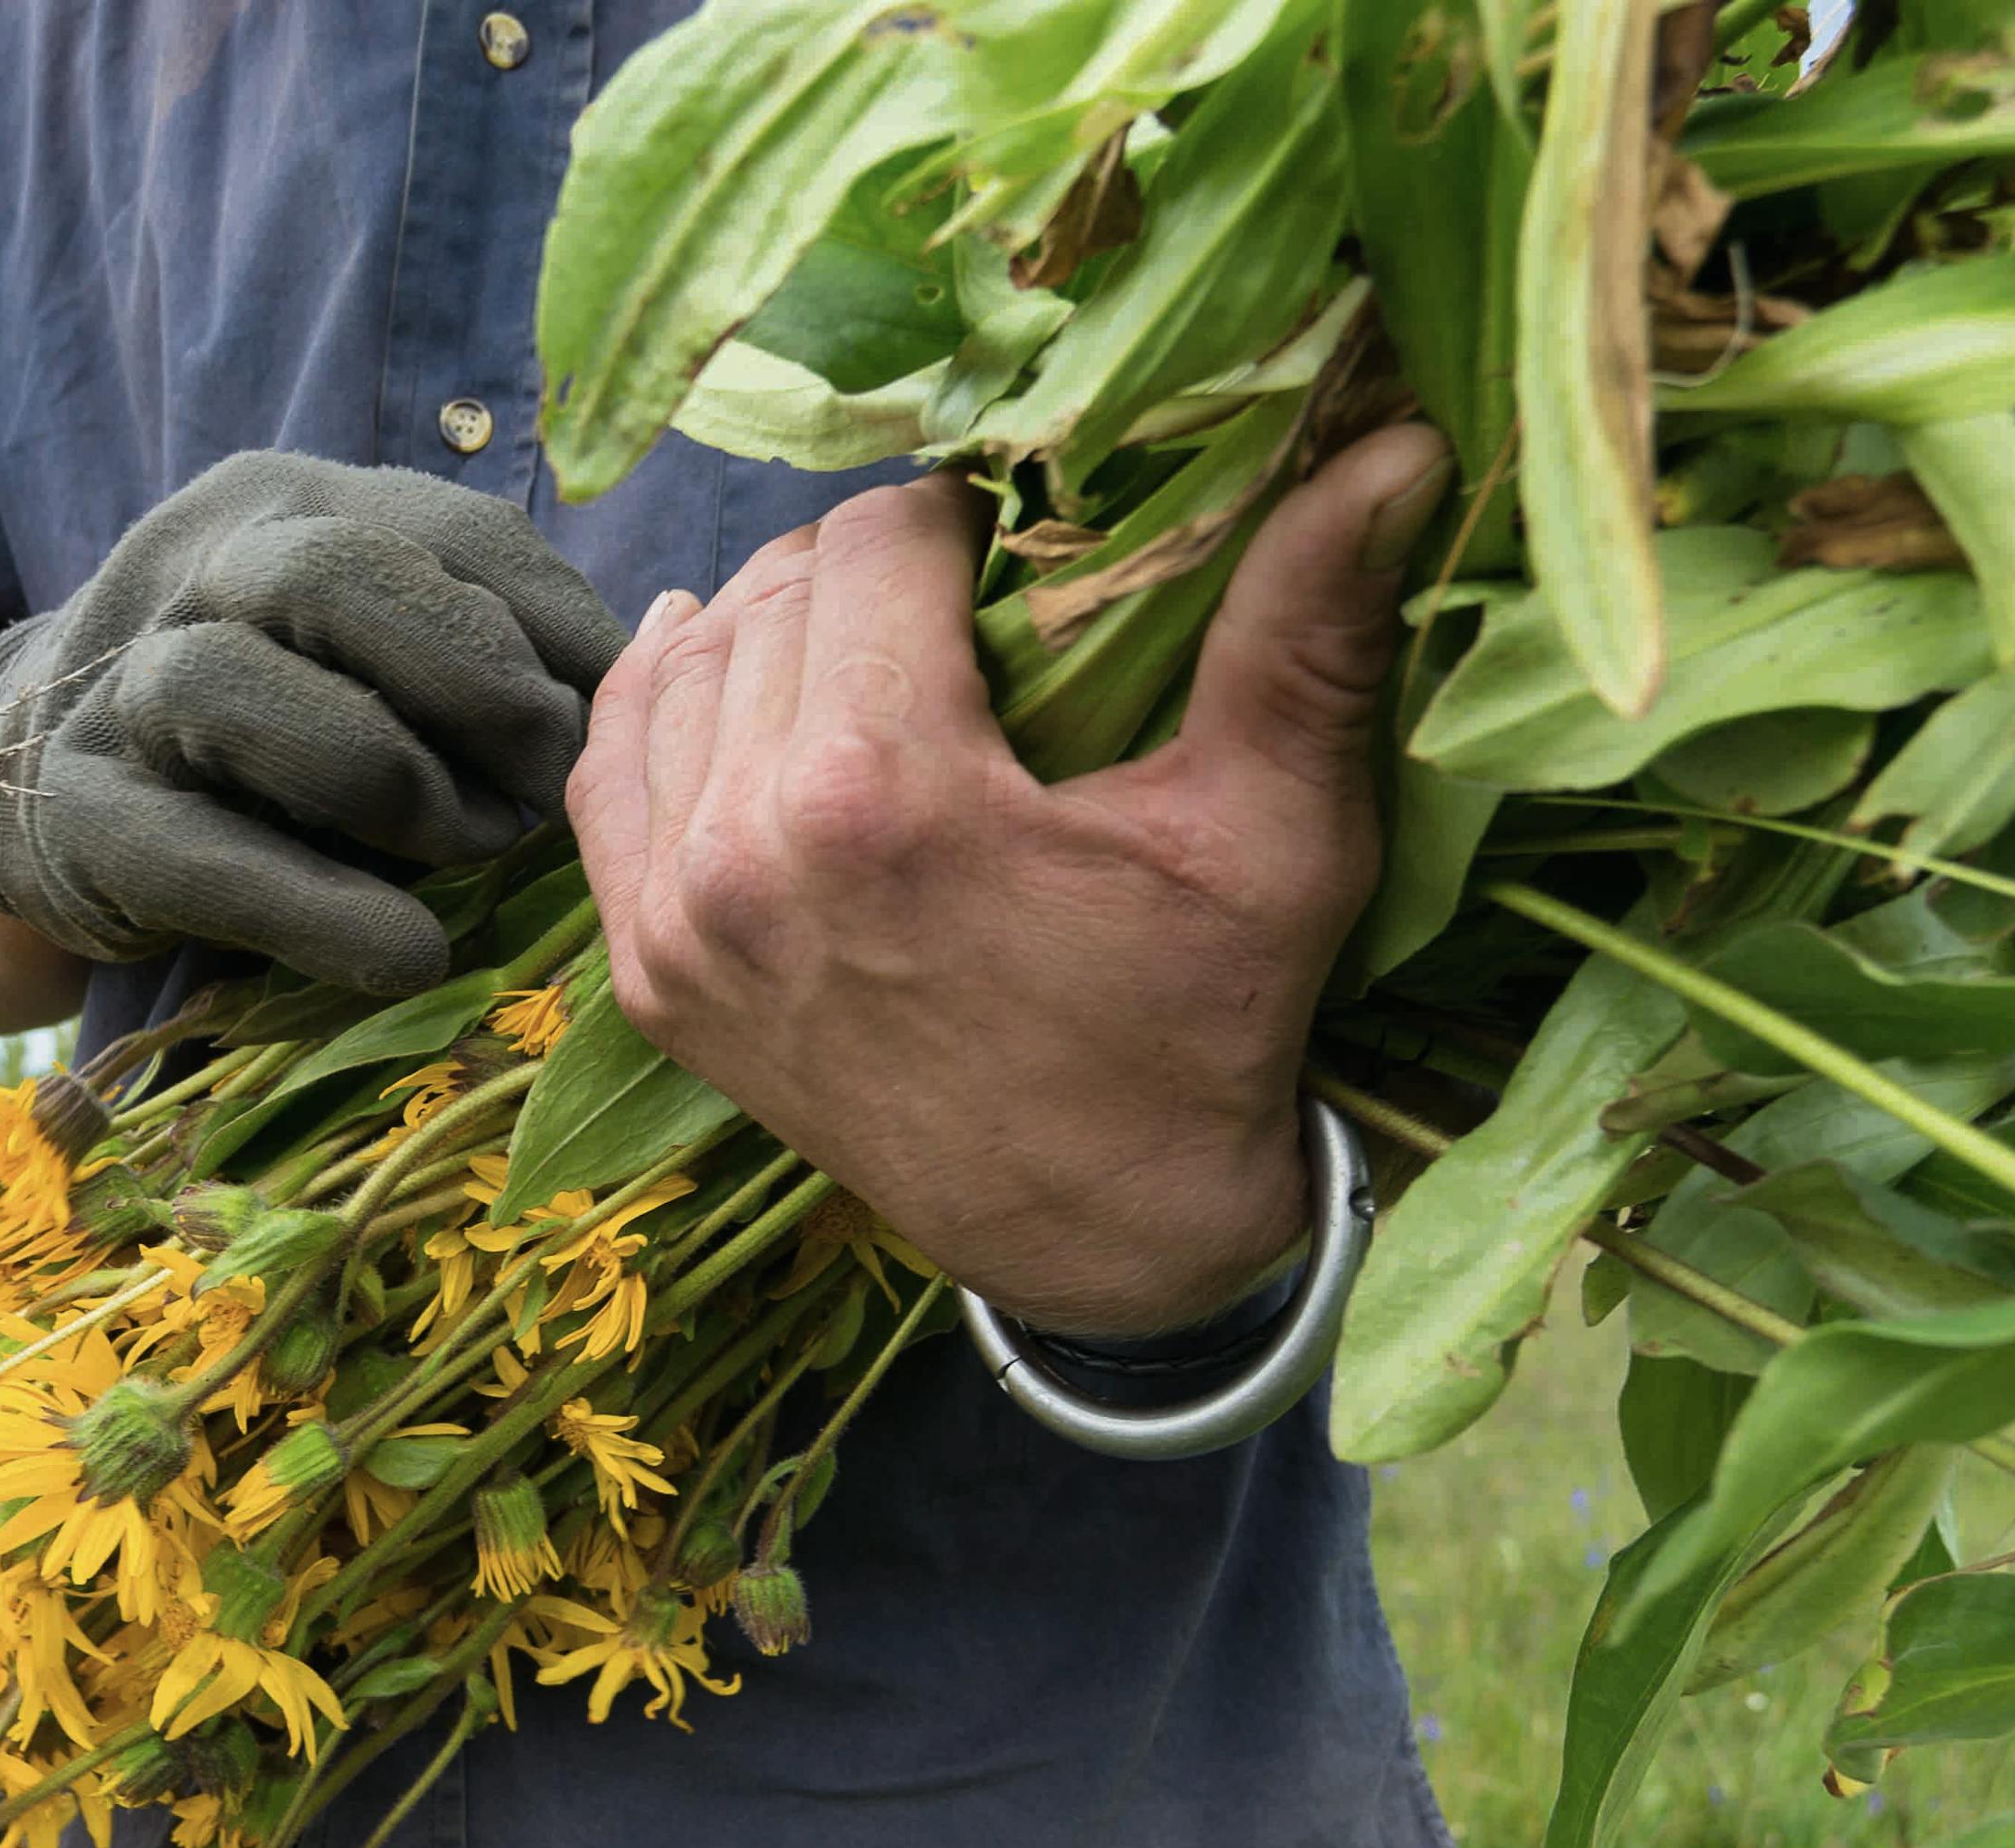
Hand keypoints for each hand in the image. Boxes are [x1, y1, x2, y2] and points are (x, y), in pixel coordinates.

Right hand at [0, 450, 626, 994]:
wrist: (36, 788)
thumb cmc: (265, 731)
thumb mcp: (374, 657)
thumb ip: (485, 646)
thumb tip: (653, 679)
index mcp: (294, 505)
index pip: (455, 530)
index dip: (559, 626)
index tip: (625, 719)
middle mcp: (198, 569)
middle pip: (340, 573)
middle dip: (475, 681)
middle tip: (548, 781)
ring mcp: (120, 686)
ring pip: (243, 688)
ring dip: (390, 781)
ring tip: (472, 855)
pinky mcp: (77, 815)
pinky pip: (193, 851)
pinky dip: (315, 907)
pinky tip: (410, 953)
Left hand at [568, 425, 1453, 1334]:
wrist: (1104, 1238)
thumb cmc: (1203, 1029)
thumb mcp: (1274, 830)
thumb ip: (1308, 631)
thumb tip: (1403, 443)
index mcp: (881, 796)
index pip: (877, 543)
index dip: (958, 518)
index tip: (1016, 544)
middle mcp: (744, 849)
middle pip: (778, 597)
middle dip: (869, 568)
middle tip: (954, 588)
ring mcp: (677, 920)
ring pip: (685, 671)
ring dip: (768, 624)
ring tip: (860, 624)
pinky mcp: (649, 975)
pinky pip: (611, 779)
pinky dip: (657, 705)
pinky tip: (704, 654)